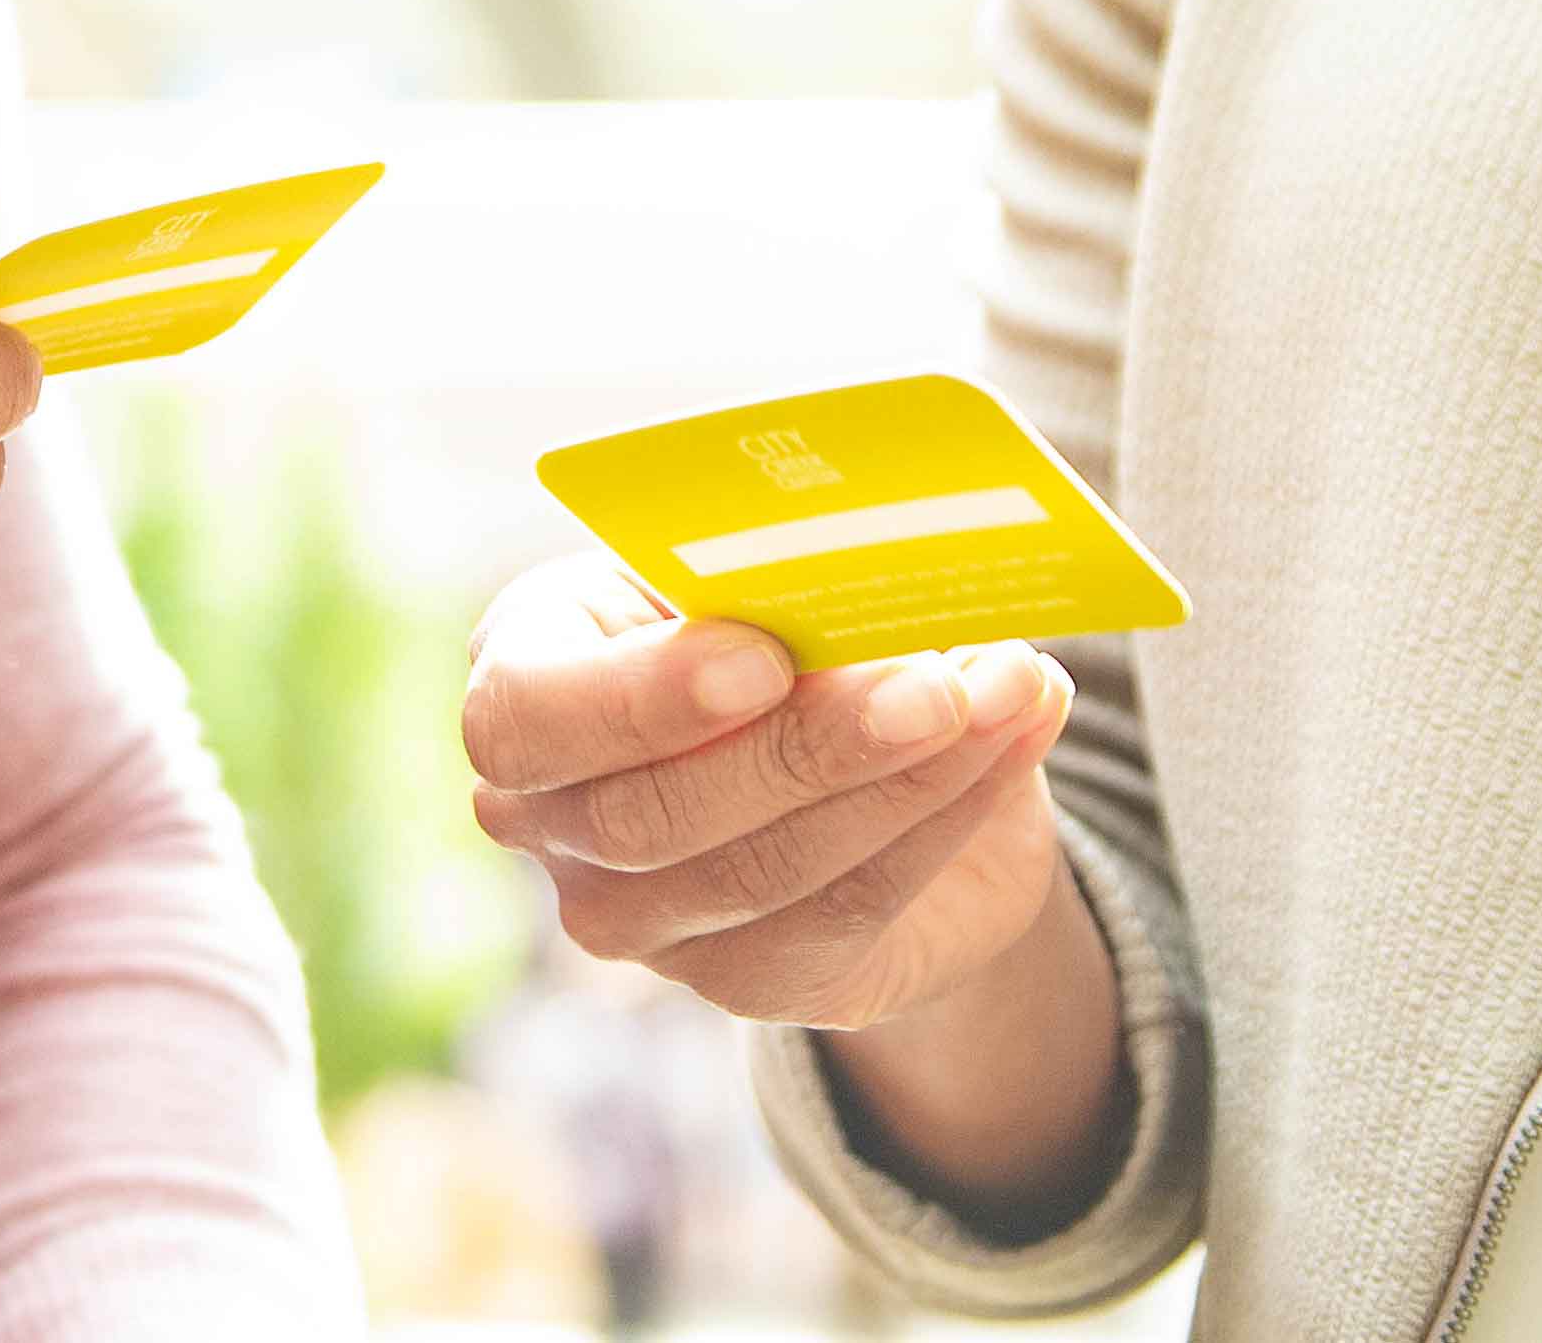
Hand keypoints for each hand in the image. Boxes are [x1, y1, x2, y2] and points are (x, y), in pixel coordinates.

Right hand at [459, 551, 1078, 1028]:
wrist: (850, 741)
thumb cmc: (774, 612)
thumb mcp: (752, 564)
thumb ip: (778, 566)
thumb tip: (876, 563)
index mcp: (526, 677)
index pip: (524, 720)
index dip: (637, 701)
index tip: (763, 657)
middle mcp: (554, 818)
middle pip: (651, 816)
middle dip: (811, 745)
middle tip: (936, 681)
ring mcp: (642, 918)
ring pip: (765, 871)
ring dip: (909, 777)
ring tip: (1010, 688)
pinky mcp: (746, 978)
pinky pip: (849, 909)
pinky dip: (948, 814)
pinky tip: (1018, 733)